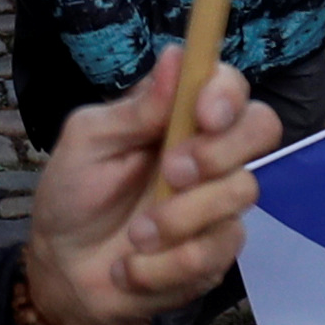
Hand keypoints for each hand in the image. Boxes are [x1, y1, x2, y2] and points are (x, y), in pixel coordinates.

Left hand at [20, 53, 278, 324]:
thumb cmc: (73, 192)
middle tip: (172, 174)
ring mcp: (219, 204)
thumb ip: (136, 109)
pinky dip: (164, 265)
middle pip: (261, 128)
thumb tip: (176, 55)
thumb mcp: (89, 142)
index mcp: (178, 116)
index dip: (227, 94)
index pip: (230, 87)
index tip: (204, 115)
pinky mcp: (216, 254)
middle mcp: (210, 153)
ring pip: (239, 194)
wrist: (63, 269)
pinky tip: (131, 267)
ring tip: (135, 235)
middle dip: (219, 152)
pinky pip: (213, 254)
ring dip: (179, 218)